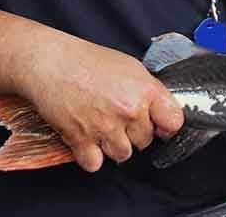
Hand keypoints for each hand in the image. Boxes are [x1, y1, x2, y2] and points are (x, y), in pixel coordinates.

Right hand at [18, 37, 183, 171]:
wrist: (52, 63)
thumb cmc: (89, 61)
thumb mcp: (131, 68)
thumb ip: (149, 91)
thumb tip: (161, 111)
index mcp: (145, 90)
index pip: (174, 121)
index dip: (167, 125)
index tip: (160, 124)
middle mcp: (129, 111)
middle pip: (146, 141)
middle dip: (136, 133)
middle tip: (120, 118)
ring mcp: (105, 127)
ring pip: (123, 154)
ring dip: (115, 145)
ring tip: (104, 128)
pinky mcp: (80, 140)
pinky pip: (95, 164)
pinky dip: (91, 156)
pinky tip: (88, 139)